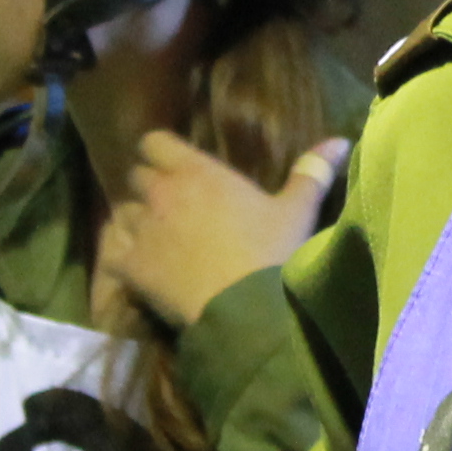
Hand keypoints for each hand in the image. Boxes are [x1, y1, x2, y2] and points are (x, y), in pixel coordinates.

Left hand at [98, 131, 349, 327]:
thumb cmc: (272, 252)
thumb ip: (312, 171)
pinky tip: (134, 265)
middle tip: (169, 205)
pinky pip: (110, 251)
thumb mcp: (297, 211)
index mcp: (197, 172)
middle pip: (136, 176)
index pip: (154, 142)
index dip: (160, 152)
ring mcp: (141, 229)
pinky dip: (119, 255)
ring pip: (121, 212)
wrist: (246, 310)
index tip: (174, 166)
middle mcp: (162, 193)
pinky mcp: (129, 266)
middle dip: (149, 187)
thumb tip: (341, 140)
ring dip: (134, 221)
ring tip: (153, 238)